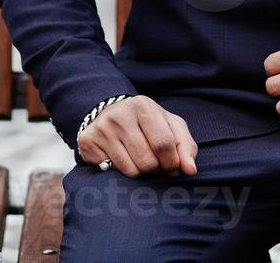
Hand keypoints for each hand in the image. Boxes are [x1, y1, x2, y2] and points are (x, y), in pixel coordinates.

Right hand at [76, 95, 198, 178]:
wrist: (112, 114)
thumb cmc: (148, 124)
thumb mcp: (171, 127)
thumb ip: (186, 147)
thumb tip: (190, 170)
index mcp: (143, 106)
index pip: (164, 144)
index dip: (172, 162)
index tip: (172, 166)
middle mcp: (120, 115)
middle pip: (147, 161)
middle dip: (155, 169)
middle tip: (153, 162)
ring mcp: (102, 128)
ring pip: (130, 170)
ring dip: (139, 172)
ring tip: (137, 159)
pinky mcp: (88, 141)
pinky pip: (112, 173)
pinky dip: (121, 172)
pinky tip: (120, 158)